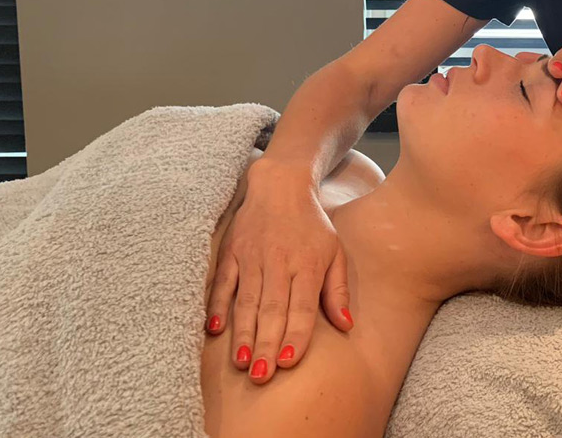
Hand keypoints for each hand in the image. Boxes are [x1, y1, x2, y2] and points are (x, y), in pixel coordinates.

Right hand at [206, 161, 352, 384]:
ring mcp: (251, 256)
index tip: (289, 362)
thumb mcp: (334, 251)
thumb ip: (337, 290)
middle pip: (272, 308)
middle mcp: (278, 261)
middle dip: (266, 343)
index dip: (295, 334)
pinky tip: (214, 330)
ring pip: (246, 300)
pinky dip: (217, 306)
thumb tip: (346, 325)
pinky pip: (222, 283)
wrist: (280, 185)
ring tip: (242, 363)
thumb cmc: (311, 224)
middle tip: (261, 376)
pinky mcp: (231, 252)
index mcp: (306, 264)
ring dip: (243, 333)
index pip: (301, 305)